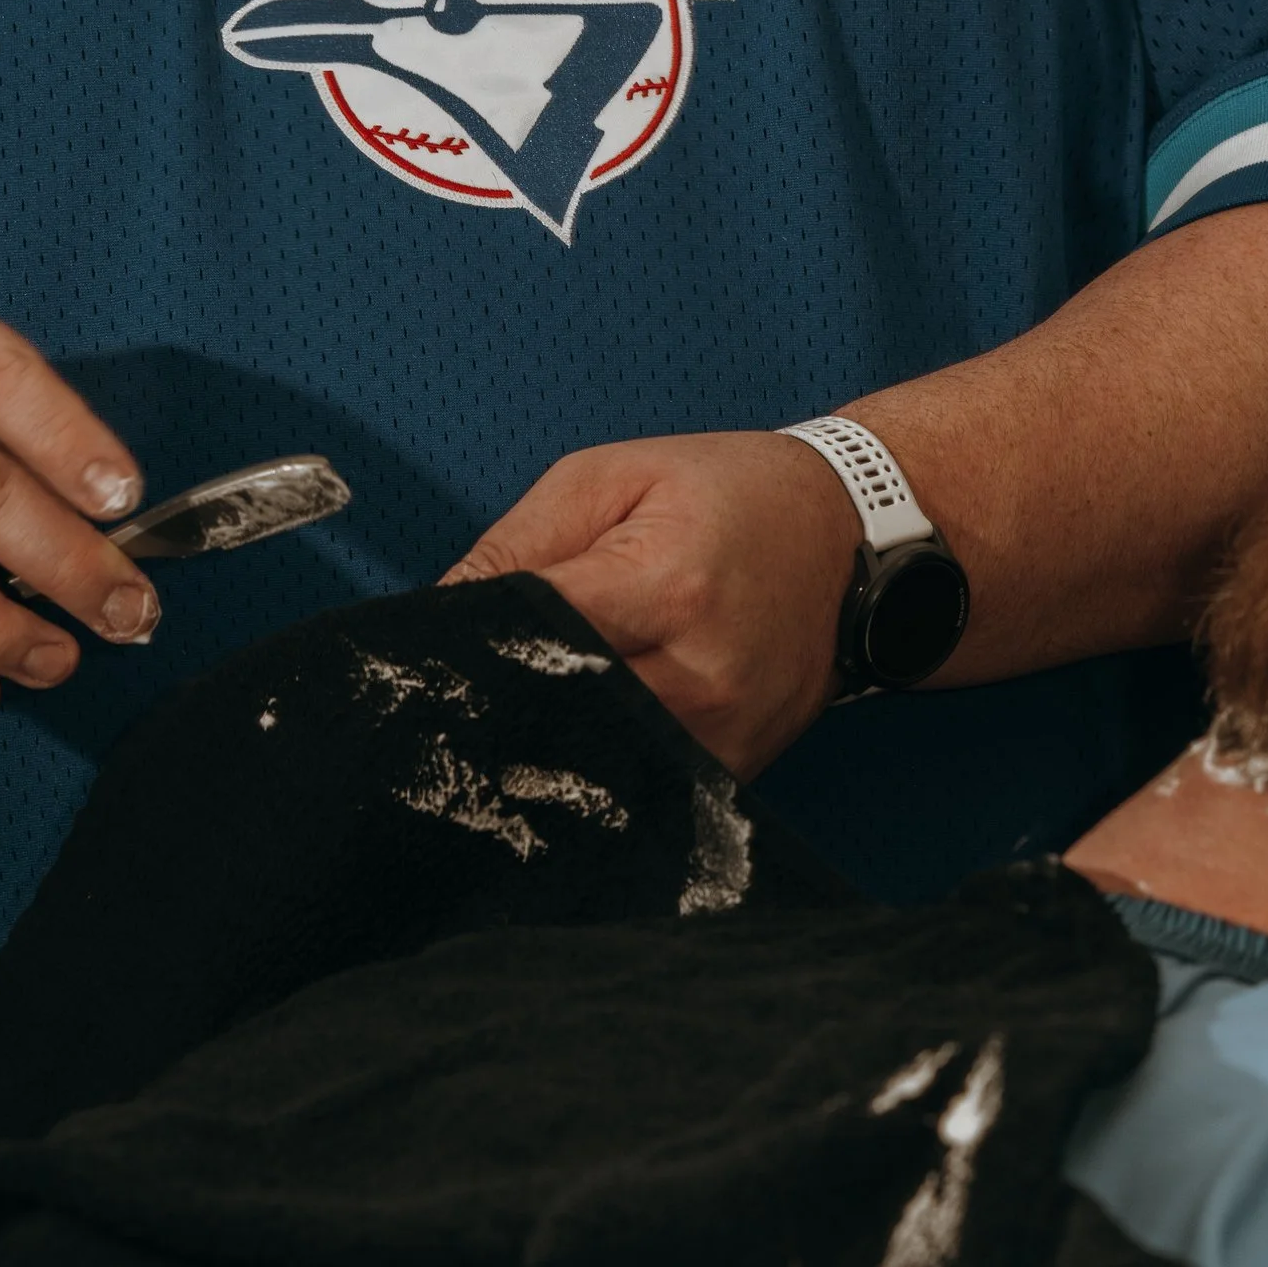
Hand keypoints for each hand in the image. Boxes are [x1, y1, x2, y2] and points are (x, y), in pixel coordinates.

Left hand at [445, 432, 860, 774]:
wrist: (848, 537)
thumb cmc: (732, 496)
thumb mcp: (613, 478)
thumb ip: (517, 544)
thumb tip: (432, 617)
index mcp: (668, 583)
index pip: (532, 638)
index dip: (464, 647)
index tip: (418, 656)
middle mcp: (702, 673)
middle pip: (555, 715)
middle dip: (492, 705)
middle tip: (444, 699)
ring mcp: (725, 734)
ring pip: (590, 765)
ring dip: (539, 743)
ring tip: (508, 713)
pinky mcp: (735, 769)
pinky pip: (640, 787)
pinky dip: (595, 763)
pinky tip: (572, 736)